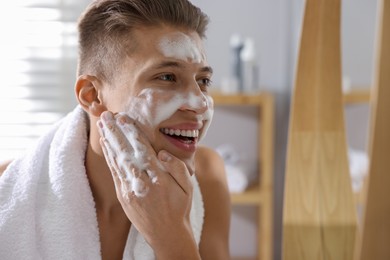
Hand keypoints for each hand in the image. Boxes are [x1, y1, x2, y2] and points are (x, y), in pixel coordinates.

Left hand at [97, 111, 197, 256]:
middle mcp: (142, 183)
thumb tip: (162, 153)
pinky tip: (106, 144)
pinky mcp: (123, 196)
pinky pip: (114, 172)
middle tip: (106, 115)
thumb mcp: (188, 188)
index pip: (143, 150)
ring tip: (102, 124)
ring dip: (109, 141)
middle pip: (126, 152)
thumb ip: (178, 169)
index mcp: (159, 179)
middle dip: (115, 132)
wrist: (166, 234)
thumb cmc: (179, 208)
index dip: (132, 133)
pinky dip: (109, 157)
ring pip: (117, 161)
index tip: (124, 118)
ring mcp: (130, 190)